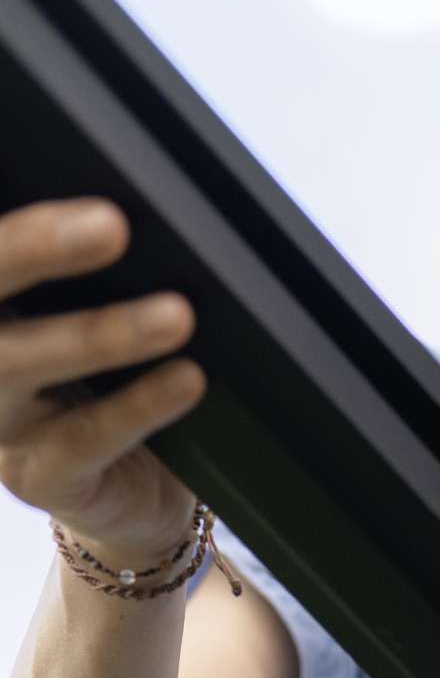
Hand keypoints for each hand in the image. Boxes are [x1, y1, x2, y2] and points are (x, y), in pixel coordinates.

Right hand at [0, 198, 203, 562]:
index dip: (14, 229)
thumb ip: (89, 263)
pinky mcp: (37, 476)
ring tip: (175, 314)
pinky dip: (139, 406)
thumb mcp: (92, 310)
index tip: (66, 186)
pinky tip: (186, 379)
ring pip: (24, 366)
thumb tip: (128, 205)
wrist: (133, 491)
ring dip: (103, 335)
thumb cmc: (111, 381)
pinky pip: (85, 438)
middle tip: (110, 222)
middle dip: (37, 248)